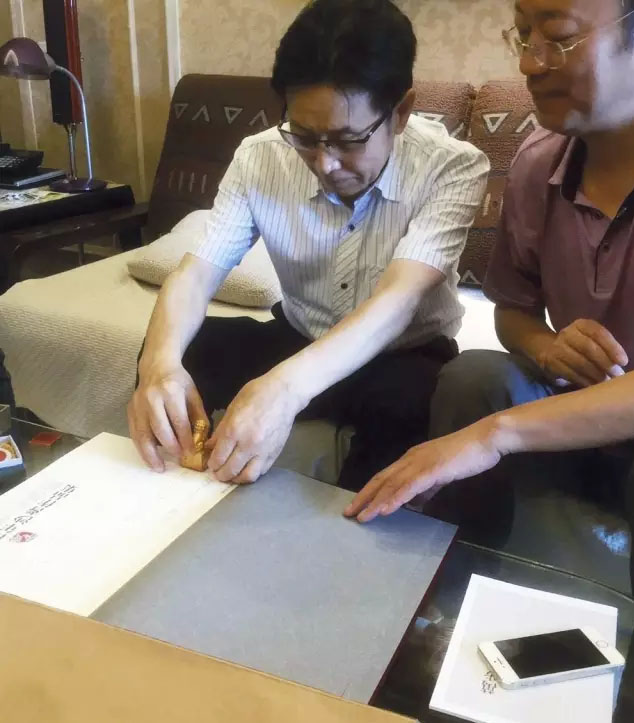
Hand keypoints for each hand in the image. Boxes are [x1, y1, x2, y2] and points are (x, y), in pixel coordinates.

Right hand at [128, 360, 207, 471]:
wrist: (156, 366)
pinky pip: (134, 432)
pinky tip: (148, 457)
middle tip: (178, 460)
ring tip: (158, 467)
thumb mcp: (193, 394)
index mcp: (171, 392)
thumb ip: (198, 415)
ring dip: (150, 453)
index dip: (185, 439)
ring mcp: (138, 404)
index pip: (179, 421)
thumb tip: (202, 440)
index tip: (191, 452)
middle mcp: (152, 398)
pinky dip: (141, 447)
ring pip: (142, 434)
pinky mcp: (130, 410)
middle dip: (170, 447)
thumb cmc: (178, 381)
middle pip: (160, 429)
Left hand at [206, 372, 303, 483]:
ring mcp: (264, 451)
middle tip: (218, 473)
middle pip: (231, 470)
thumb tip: (210, 446)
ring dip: (237, 479)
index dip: (212, 464)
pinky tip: (247, 468)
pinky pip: (262, 471)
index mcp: (234, 431)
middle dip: (221, 475)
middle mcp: (248, 444)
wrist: (284, 394)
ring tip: (232, 475)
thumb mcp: (233, 407)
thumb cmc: (256, 394)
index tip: (210, 464)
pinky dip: (252, 473)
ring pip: (248, 476)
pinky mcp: (275, 453)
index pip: (218, 457)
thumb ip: (221, 430)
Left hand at [344, 420, 502, 522]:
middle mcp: (411, 459)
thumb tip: (415, 503)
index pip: (385, 476)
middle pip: (381, 479)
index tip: (356, 505)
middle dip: (364, 497)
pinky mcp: (432, 469)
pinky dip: (395, 498)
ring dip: (375, 502)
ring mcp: (421, 462)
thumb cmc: (466, 456)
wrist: (486, 439)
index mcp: (412, 459)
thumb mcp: (442, 474)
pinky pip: (410, 486)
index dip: (369, 491)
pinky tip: (385, 510)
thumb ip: (427, 487)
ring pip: (392, 484)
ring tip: (362, 516)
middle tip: (348, 513)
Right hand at [538, 319, 627, 387]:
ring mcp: (556, 348)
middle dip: (605, 363)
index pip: (598, 333)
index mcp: (580, 325)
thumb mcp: (591, 340)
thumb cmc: (579, 347)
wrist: (548, 350)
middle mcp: (567, 333)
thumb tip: (620, 365)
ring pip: (579, 362)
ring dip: (596, 375)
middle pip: (588, 347)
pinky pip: (570, 373)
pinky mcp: (550, 362)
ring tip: (606, 382)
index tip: (623, 362)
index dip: (612, 347)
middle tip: (616, 375)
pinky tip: (593, 386)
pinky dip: (584, 381)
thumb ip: (605, 348)